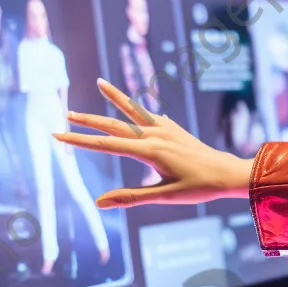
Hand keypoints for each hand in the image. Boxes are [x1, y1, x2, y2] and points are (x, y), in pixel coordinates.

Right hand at [54, 78, 253, 206]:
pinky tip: (135, 108)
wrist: (228, 172)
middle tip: (65, 114)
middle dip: (88, 120)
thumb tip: (100, 203)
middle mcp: (155, 135)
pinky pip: (150, 115)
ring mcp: (166, 128)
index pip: (107, 145)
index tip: (59, 135)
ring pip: (133, 111)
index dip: (80, 141)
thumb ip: (131, 197)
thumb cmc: (199, 188)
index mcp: (150, 151)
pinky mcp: (175, 128)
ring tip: (100, 82)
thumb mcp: (164, 197)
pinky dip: (138, 108)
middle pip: (115, 124)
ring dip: (114, 99)